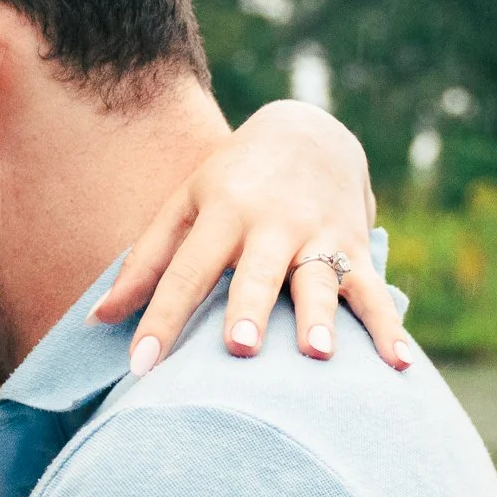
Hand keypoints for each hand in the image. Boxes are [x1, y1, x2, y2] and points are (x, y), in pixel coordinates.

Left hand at [94, 100, 409, 372]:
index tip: (139, 366)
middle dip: (248, 309)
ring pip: (319, 279)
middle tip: (238, 350)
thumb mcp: (184, 207)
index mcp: (220, 213)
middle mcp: (270, 224)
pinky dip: (388, 327)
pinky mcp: (354, 246)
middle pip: (255, 273)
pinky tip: (397, 365)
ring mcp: (317, 235)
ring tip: (318, 354)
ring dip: (319, 316)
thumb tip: (98, 319)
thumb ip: (145, 264)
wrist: (310, 131)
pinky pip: (373, 291)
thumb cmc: (232, 182)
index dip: (161, 319)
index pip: (183, 272)